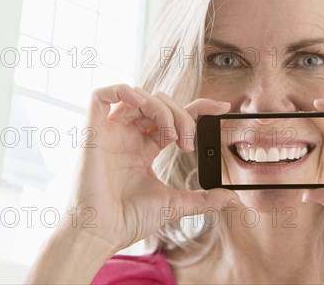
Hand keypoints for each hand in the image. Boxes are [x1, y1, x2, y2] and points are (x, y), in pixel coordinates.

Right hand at [63, 84, 238, 251]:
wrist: (101, 234)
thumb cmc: (129, 220)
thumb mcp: (174, 204)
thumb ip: (203, 199)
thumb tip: (231, 199)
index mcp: (145, 148)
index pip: (173, 116)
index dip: (197, 107)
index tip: (222, 109)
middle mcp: (129, 136)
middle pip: (160, 104)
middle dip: (182, 116)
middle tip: (189, 144)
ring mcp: (111, 133)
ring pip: (140, 97)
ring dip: (162, 109)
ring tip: (171, 136)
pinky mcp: (92, 132)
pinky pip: (100, 95)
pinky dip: (122, 90)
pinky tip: (141, 103)